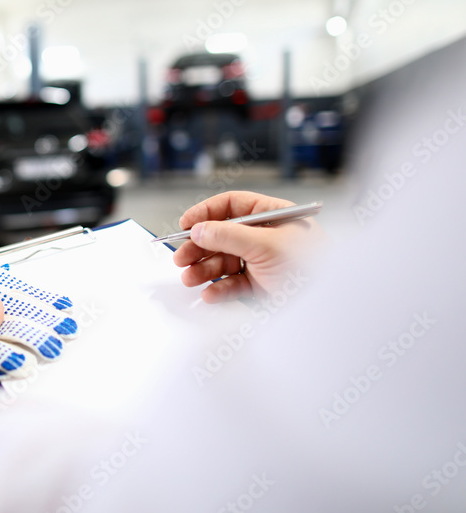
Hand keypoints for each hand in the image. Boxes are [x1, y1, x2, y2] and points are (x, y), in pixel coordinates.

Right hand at [171, 191, 322, 302]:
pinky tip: (210, 293)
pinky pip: (234, 283)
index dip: (207, 212)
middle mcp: (268, 236)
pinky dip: (219, 288)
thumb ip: (229, 235)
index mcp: (275, 216)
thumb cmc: (314, 267)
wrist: (331, 306)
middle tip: (181, 257)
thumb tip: (199, 229)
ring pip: (225, 260)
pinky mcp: (263, 285)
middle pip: (223, 234)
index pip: (234, 205)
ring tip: (190, 279)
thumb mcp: (267, 245)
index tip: (185, 224)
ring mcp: (264, 261)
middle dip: (200, 246)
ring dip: (204, 269)